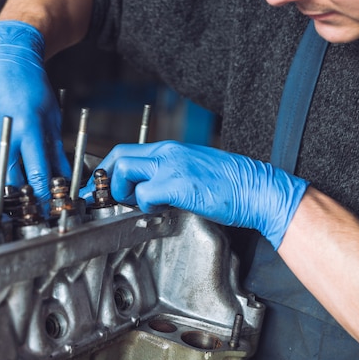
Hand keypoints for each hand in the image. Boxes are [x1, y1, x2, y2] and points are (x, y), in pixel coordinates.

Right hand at [0, 20, 70, 200]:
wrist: (4, 58)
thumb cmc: (31, 84)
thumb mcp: (52, 116)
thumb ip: (55, 149)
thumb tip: (63, 175)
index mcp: (28, 127)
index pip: (36, 172)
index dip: (42, 192)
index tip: (47, 202)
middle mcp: (3, 132)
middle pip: (9, 179)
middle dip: (20, 195)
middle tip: (29, 202)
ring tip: (10, 194)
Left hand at [80, 141, 308, 248]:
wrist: (258, 190)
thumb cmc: (231, 185)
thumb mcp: (194, 171)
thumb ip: (169, 175)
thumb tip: (147, 189)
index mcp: (171, 149)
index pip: (126, 150)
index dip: (108, 169)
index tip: (100, 186)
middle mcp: (168, 152)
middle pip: (118, 156)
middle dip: (104, 179)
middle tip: (102, 199)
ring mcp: (172, 166)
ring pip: (125, 169)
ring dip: (123, 191)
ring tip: (135, 205)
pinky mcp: (179, 184)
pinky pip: (144, 194)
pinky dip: (144, 205)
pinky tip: (159, 210)